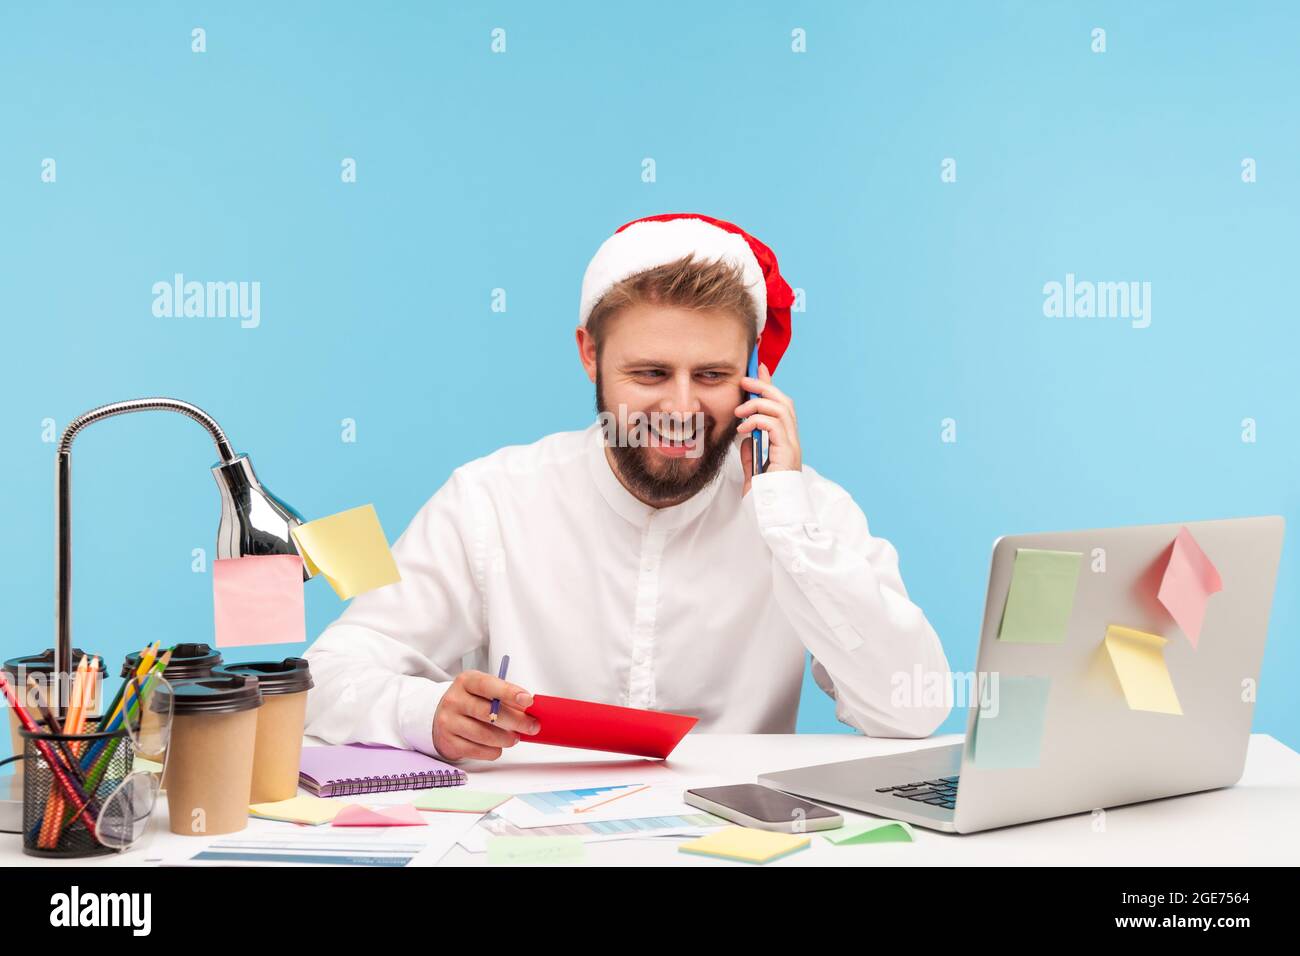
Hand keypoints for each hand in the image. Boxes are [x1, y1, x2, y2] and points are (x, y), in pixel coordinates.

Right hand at [432, 670, 539, 760]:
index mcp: (466, 681)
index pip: (488, 685)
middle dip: (516, 721)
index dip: (509, 692)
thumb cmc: (470, 703)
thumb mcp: (484, 692)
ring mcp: (448, 721)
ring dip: (505, 739)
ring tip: (514, 738)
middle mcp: (454, 700)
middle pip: (488, 712)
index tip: (528, 701)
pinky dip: (493, 751)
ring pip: (483, 734)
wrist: (441, 717)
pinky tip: (498, 747)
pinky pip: (476, 750)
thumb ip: (504, 697)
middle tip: (532, 726)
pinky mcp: (448, 742)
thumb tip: (529, 711)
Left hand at [736, 362, 801, 496]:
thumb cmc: (766, 497)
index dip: (770, 387)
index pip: (780, 408)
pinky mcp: (787, 453)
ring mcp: (792, 446)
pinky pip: (774, 425)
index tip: (759, 370)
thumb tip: (745, 438)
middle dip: (765, 387)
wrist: (774, 516)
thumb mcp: (754, 471)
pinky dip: (757, 420)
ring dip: (758, 403)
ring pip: (782, 409)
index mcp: (785, 443)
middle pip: (784, 402)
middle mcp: (792, 441)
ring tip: (739, 410)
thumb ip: (752, 454)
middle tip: (745, 380)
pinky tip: (743, 427)